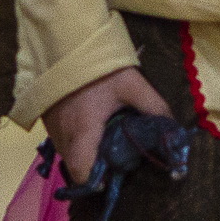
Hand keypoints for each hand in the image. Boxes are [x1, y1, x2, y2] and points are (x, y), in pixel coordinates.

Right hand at [42, 67, 170, 184]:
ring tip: (106, 134)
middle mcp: (62, 136)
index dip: (99, 178)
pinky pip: (62, 138)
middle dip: (95, 163)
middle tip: (116, 149)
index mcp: (82, 133)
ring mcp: (52, 127)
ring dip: (86, 150)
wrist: (67, 43)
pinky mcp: (48, 117)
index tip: (115, 169)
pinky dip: (76, 138)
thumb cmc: (99, 66)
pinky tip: (92, 121)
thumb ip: (152, 105)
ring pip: (68, 152)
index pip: (83, 173)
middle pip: (76, 165)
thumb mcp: (131, 83)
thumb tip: (171, 124)